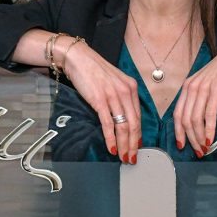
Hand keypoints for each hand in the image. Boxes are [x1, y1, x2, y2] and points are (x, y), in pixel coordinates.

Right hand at [62, 40, 141, 163]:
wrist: (78, 58)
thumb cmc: (94, 70)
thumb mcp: (113, 82)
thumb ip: (121, 98)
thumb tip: (123, 118)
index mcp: (131, 88)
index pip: (139, 117)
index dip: (139, 135)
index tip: (137, 146)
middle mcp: (125, 92)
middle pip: (134, 125)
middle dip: (134, 145)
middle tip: (132, 158)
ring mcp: (113, 96)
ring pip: (123, 127)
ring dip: (124, 145)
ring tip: (123, 157)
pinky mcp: (100, 100)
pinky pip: (108, 124)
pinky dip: (111, 139)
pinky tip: (112, 148)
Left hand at [173, 33, 216, 156]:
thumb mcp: (208, 83)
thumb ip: (202, 98)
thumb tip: (201, 119)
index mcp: (188, 86)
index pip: (177, 114)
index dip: (178, 132)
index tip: (182, 144)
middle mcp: (192, 87)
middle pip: (185, 120)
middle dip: (190, 139)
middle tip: (197, 151)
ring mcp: (203, 89)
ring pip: (195, 120)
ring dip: (199, 137)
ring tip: (205, 148)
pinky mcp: (216, 91)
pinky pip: (209, 115)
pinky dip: (209, 130)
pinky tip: (210, 139)